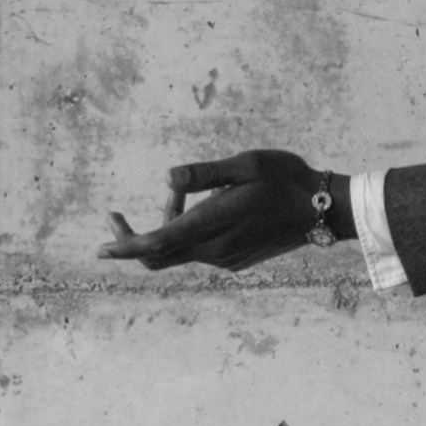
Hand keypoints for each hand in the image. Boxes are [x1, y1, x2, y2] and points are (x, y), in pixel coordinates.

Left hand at [103, 150, 344, 273]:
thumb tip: (167, 179)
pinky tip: (207, 207)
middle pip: (159, 256)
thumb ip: (204, 175)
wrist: (323, 210)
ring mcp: (225, 259)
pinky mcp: (235, 261)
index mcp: (214, 225)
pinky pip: (199, 251)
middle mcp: (216, 250)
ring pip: (179, 251)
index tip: (102, 245)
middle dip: (132, 240)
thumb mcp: (245, 164)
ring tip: (180, 193)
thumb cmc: (285, 179)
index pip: (157, 244)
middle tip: (114, 217)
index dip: (126, 246)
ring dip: (168, 226)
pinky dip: (188, 232)